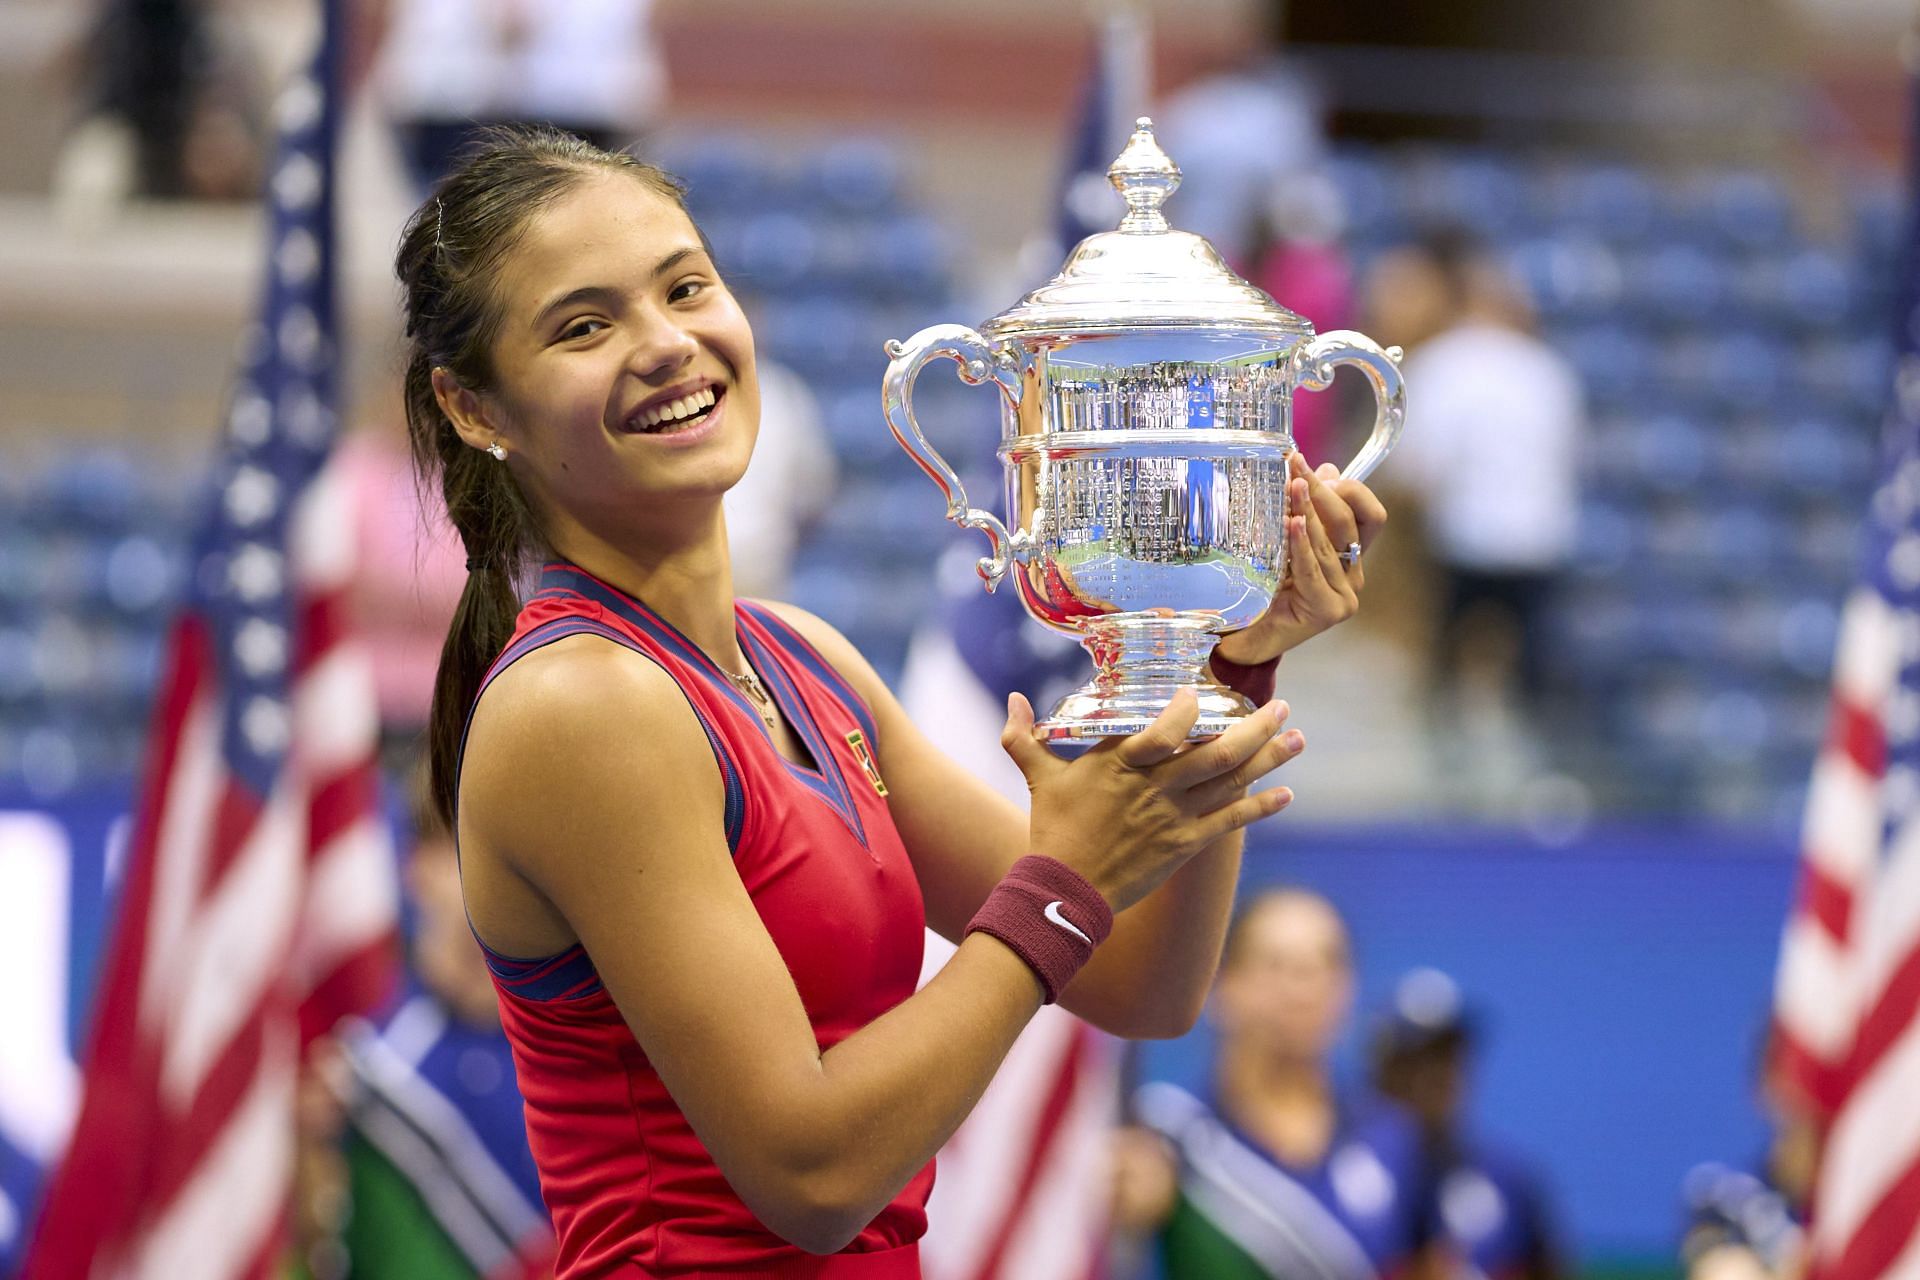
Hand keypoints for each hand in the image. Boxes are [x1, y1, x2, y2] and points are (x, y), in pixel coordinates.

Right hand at [999, 688, 1303, 912]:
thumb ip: (1024, 736)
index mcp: (1121, 763)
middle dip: (1255, 727)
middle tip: (1282, 705)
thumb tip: (1011, 699)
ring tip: (1297, 738)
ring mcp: (1173, 816)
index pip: (1164, 730)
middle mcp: (1155, 787)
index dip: (1188, 711)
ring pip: (1230, 781)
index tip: (1204, 693)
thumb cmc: (1052, 829)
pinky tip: (1287, 793)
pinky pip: (1230, 822)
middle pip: (1216, 751)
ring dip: (1269, 759)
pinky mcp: (1184, 845)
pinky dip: (1260, 807)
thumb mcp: (1038, 777)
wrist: (1064, 890)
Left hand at [1213, 451, 1387, 666]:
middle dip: (1320, 490)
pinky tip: (1293, 523)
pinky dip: (1302, 544)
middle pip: (1346, 522)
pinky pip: (1313, 568)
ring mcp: (1345, 595)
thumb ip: (1306, 511)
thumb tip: (1328, 467)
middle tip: (1295, 466)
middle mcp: (1354, 575)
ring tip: (1291, 486)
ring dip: (1308, 511)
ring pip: (1328, 543)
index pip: (1368, 514)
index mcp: (1350, 556)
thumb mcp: (1284, 542)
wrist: (1241, 636)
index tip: (1310, 467)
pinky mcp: (1329, 610)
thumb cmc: (1261, 589)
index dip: (1348, 488)